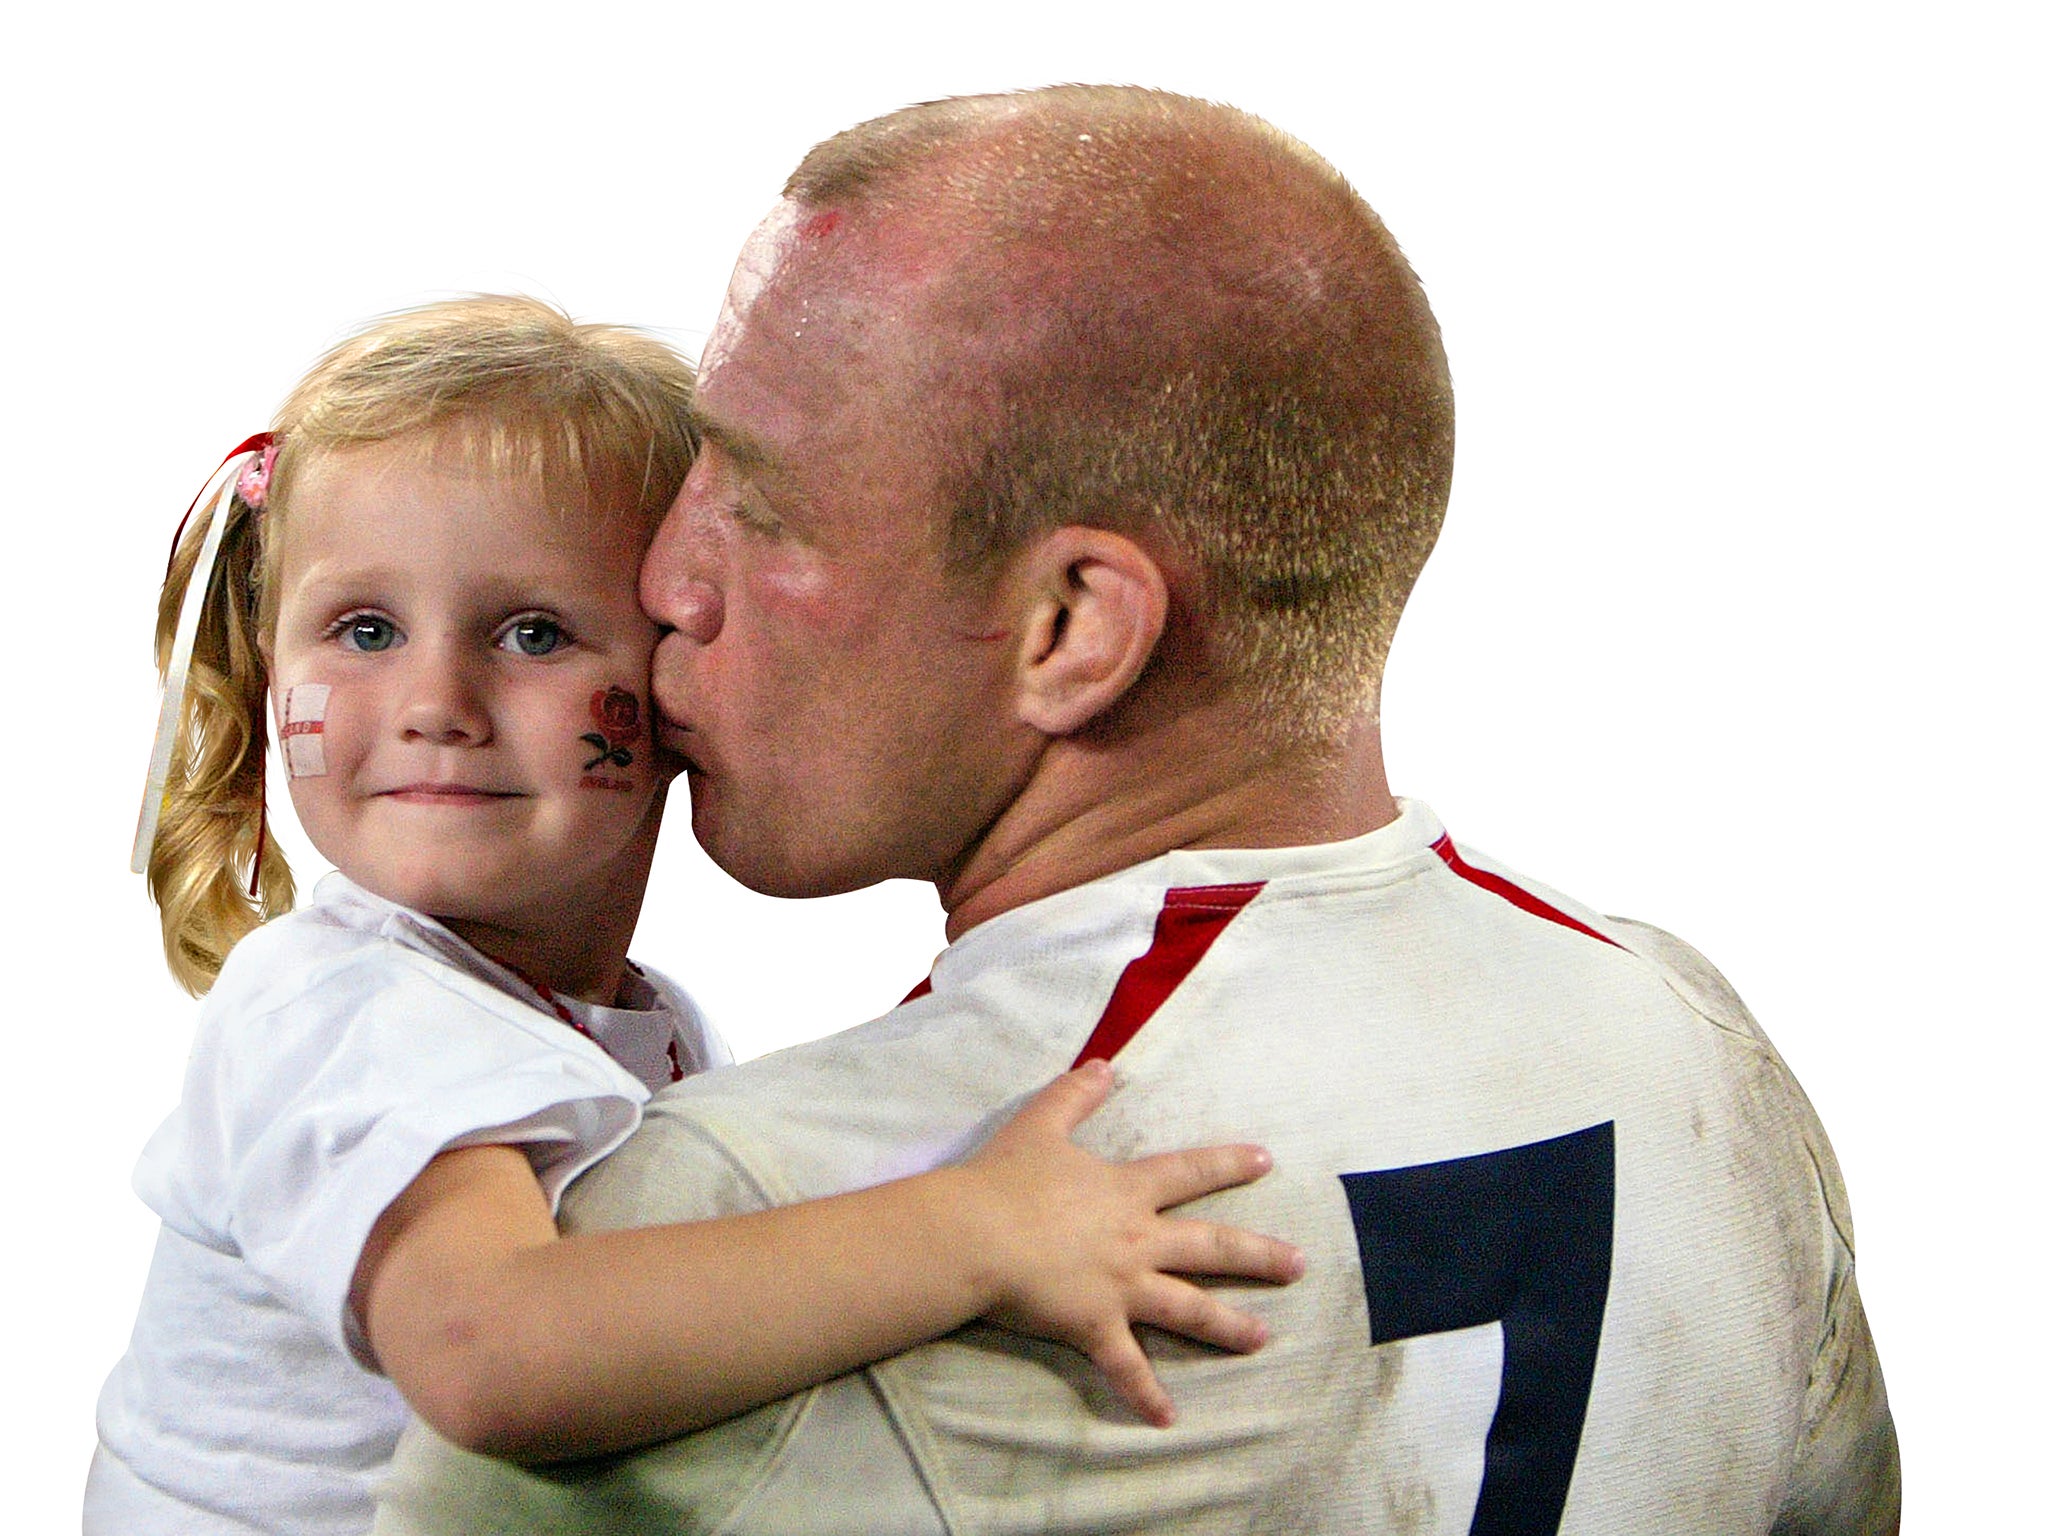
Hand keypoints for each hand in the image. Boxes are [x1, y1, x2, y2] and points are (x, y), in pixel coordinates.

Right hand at [951, 1059, 1304, 1426]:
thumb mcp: (1041, 1123)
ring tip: (1263, 1339)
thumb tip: (1104, 1064)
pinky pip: (1126, 1367)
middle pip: (1210, 1246)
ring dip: (1228, 1326)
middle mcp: (1136, 1240)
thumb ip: (1075, 1093)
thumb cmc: (1004, 1178)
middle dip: (1258, 1254)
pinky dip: (1146, 1395)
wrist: (976, 1233)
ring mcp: (1121, 1286)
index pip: (1188, 1172)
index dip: (1228, 1164)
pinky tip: (1168, 1419)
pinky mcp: (1095, 1326)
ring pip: (1188, 1309)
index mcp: (1125, 1191)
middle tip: (1298, 1264)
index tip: (1266, 1161)